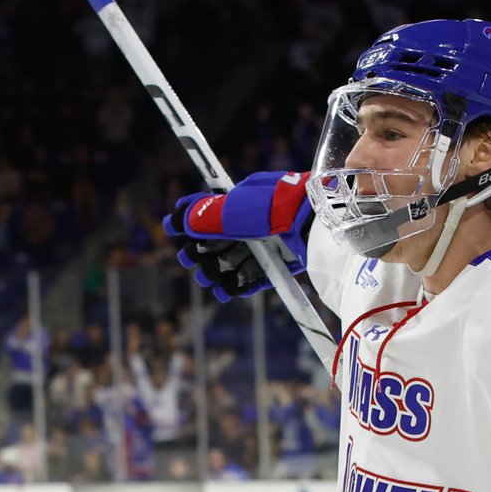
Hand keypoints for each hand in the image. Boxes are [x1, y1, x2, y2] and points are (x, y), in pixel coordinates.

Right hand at [163, 171, 311, 302]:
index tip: (173, 230)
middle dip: (201, 251)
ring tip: (209, 280)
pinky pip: (257, 275)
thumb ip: (206, 215)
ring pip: (237, 259)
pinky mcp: (284, 261)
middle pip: (222, 239)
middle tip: (188, 261)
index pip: (212, 210)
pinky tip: (227, 292)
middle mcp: (257, 220)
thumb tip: (180, 219)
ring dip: (218, 271)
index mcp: (245, 199)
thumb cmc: (276, 207)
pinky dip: (241, 284)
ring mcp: (271, 242)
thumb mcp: (235, 208)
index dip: (191, 220)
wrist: (317, 223)